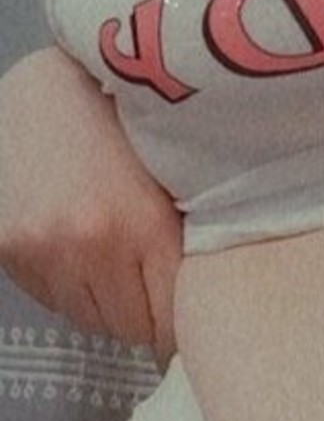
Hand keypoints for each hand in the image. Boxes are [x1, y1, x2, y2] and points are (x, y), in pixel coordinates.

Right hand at [0, 46, 181, 363]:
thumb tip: (206, 319)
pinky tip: (74, 241)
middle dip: (142, 310)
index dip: (179, 321)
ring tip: (108, 251)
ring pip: (89, 319)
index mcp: (145, 228)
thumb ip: (187, 250)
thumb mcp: (173, 185)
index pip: (170, 328)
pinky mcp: (10, 249)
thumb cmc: (126, 132)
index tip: (181, 308)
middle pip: (128, 330)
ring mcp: (43, 249)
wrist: (48, 91)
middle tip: (144, 272)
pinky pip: (51, 299)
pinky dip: (67, 284)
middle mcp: (89, 245)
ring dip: (104, 300)